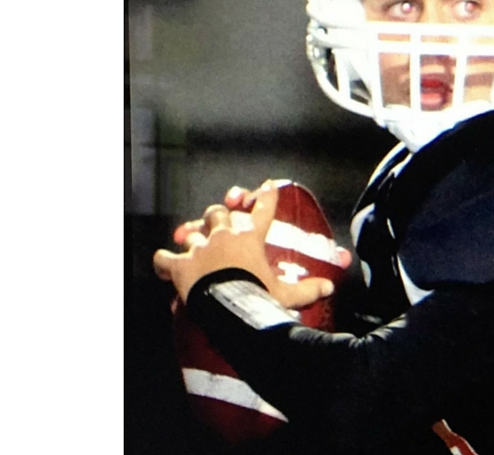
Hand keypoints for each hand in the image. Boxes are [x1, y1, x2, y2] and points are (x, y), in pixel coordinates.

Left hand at [154, 181, 336, 307]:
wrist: (230, 308)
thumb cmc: (260, 297)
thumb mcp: (287, 295)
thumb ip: (308, 289)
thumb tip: (330, 288)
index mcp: (252, 237)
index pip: (264, 209)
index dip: (268, 196)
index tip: (268, 185)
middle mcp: (225, 235)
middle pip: (219, 213)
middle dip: (220, 215)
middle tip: (221, 220)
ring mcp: (201, 248)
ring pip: (192, 231)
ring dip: (193, 236)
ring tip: (192, 242)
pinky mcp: (180, 264)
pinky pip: (164, 257)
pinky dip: (163, 260)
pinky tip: (164, 263)